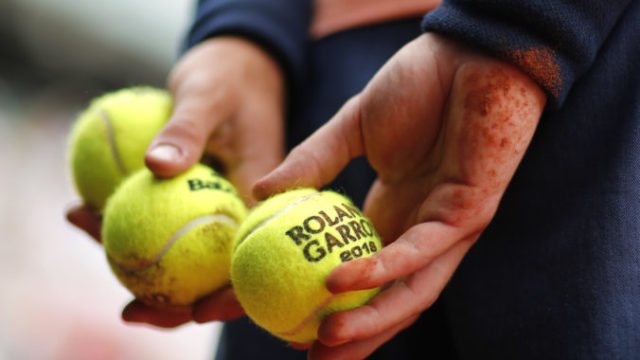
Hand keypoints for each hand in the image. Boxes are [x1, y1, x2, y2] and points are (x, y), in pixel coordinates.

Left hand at [67, 36, 285, 327]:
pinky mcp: (194, 197)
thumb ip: (187, 130)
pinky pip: (160, 217)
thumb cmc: (230, 78)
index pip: (251, 261)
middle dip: (168, 294)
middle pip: (211, 271)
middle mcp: (241, 213)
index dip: (228, 297)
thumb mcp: (209, 95)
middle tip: (122, 304)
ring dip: (132, 251)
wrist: (236, 65)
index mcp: (263, 200)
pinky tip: (85, 204)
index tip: (194, 311)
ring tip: (79, 218)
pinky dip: (124, 217)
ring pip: (180, 249)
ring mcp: (216, 207)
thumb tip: (156, 167)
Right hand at [254, 33, 545, 358]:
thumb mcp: (351, 127)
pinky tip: (340, 282)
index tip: (271, 315)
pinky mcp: (469, 212)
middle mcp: (418, 232)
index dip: (316, 300)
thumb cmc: (419, 84)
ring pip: (408, 292)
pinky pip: (421, 251)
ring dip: (368, 324)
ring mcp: (445, 227)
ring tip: (322, 343)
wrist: (470, 53)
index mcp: (391, 216)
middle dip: (349, 337)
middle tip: (304, 356)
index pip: (350, 272)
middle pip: (383, 300)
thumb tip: (258, 192)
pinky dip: (381, 271)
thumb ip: (312, 162)